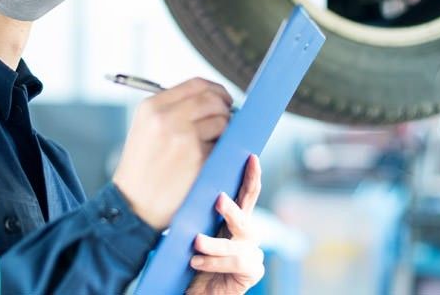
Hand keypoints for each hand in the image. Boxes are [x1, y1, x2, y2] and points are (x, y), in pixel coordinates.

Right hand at [112, 77, 232, 228]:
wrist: (132, 206)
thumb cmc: (142, 169)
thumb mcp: (145, 129)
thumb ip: (173, 110)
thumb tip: (213, 100)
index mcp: (152, 107)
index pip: (196, 84)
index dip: (216, 90)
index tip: (223, 100)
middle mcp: (167, 118)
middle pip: (213, 99)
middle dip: (225, 109)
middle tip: (226, 122)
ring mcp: (183, 138)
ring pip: (222, 121)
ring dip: (225, 132)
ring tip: (213, 144)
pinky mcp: (197, 159)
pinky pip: (222, 146)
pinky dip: (221, 152)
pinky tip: (209, 160)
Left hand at [187, 155, 263, 294]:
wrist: (196, 292)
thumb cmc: (193, 261)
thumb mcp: (193, 235)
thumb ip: (197, 218)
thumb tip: (187, 193)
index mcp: (234, 220)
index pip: (246, 194)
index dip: (251, 176)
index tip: (251, 157)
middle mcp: (246, 234)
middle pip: (245, 216)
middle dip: (232, 209)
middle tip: (219, 199)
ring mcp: (252, 253)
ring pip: (237, 243)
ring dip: (215, 244)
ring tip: (196, 243)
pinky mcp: (252, 271)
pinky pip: (236, 263)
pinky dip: (214, 262)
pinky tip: (196, 262)